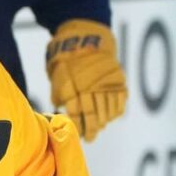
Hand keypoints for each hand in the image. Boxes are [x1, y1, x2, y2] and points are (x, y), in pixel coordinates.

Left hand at [46, 19, 126, 140]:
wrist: (87, 36)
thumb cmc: (67, 59)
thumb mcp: (56, 75)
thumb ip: (59, 95)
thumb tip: (59, 114)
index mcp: (72, 85)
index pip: (76, 113)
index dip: (77, 126)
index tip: (77, 135)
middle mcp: (90, 85)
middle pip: (93, 114)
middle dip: (91, 129)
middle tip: (90, 139)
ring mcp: (106, 82)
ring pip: (107, 109)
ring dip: (104, 121)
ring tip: (99, 127)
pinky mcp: (118, 79)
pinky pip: (120, 101)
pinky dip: (116, 111)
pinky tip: (111, 117)